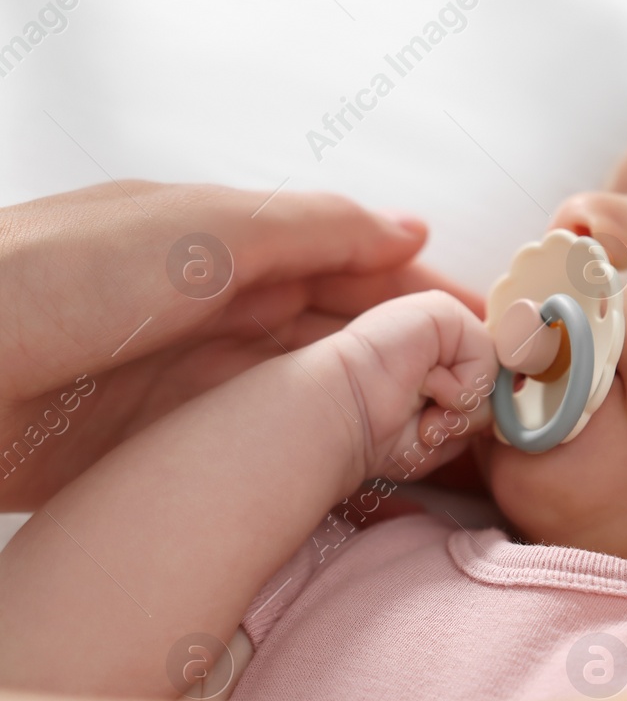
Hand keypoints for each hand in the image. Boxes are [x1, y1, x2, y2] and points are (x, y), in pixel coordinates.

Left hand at [0, 181, 480, 509]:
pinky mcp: (170, 450)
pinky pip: (271, 449)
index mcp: (229, 246)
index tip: (496, 333)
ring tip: (450, 438)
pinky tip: (371, 471)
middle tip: (488, 399)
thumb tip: (411, 230)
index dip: (429, 295)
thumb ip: (312, 229)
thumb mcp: (200, 231)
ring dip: (385, 410)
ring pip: (320, 392)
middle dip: (422, 356)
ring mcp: (198, 381)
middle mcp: (221, 310)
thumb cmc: (56, 281)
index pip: (355, 267)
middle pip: (347, 333)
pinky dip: (326, 455)